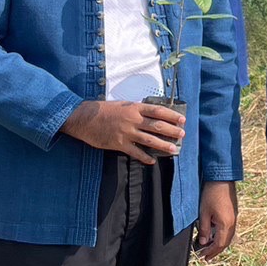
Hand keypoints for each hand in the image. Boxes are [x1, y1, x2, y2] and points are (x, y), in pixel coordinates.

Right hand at [62, 100, 184, 163]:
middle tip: (182, 135)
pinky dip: (145, 157)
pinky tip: (152, 161)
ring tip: (174, 149)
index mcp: (134, 108)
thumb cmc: (103, 110)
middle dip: (172, 131)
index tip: (182, 119)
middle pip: (157, 125)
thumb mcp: (122, 104)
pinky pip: (135, 152)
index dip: (171, 115)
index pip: (158, 111)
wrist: (84, 118)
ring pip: (149, 140)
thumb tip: (152, 114)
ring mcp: (126, 132)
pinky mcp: (118, 144)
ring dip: (163, 145)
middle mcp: (132, 119)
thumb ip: (136, 109)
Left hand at [194, 181, 237, 259]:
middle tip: (206, 256)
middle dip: (216, 250)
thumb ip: (204, 230)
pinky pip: (229, 230)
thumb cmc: (212, 194)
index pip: (219, 244)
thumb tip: (204, 242)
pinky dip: (222, 236)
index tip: (203, 256)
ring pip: (228, 236)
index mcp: (226, 224)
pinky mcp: (233, 213)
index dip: (211, 252)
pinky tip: (215, 235)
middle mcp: (232, 223)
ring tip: (210, 248)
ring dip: (219, 244)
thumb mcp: (204, 213)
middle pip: (226, 242)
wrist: (222, 179)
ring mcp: (234, 218)